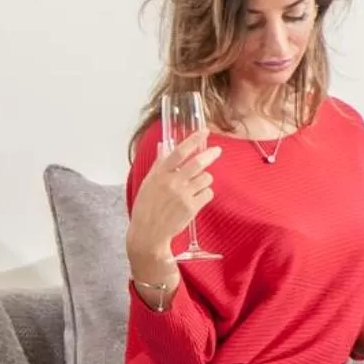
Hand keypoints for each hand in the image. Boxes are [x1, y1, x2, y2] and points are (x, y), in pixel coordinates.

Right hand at [126, 130, 221, 263]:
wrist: (148, 233)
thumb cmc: (146, 208)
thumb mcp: (148, 183)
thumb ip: (158, 165)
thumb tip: (163, 148)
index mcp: (159, 174)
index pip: (178, 152)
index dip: (193, 140)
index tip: (204, 131)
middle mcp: (171, 182)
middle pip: (197, 163)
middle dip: (210, 154)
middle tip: (216, 151)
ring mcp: (182, 195)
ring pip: (206, 179)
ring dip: (204, 180)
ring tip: (196, 187)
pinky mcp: (191, 207)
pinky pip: (208, 194)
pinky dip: (205, 194)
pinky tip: (196, 199)